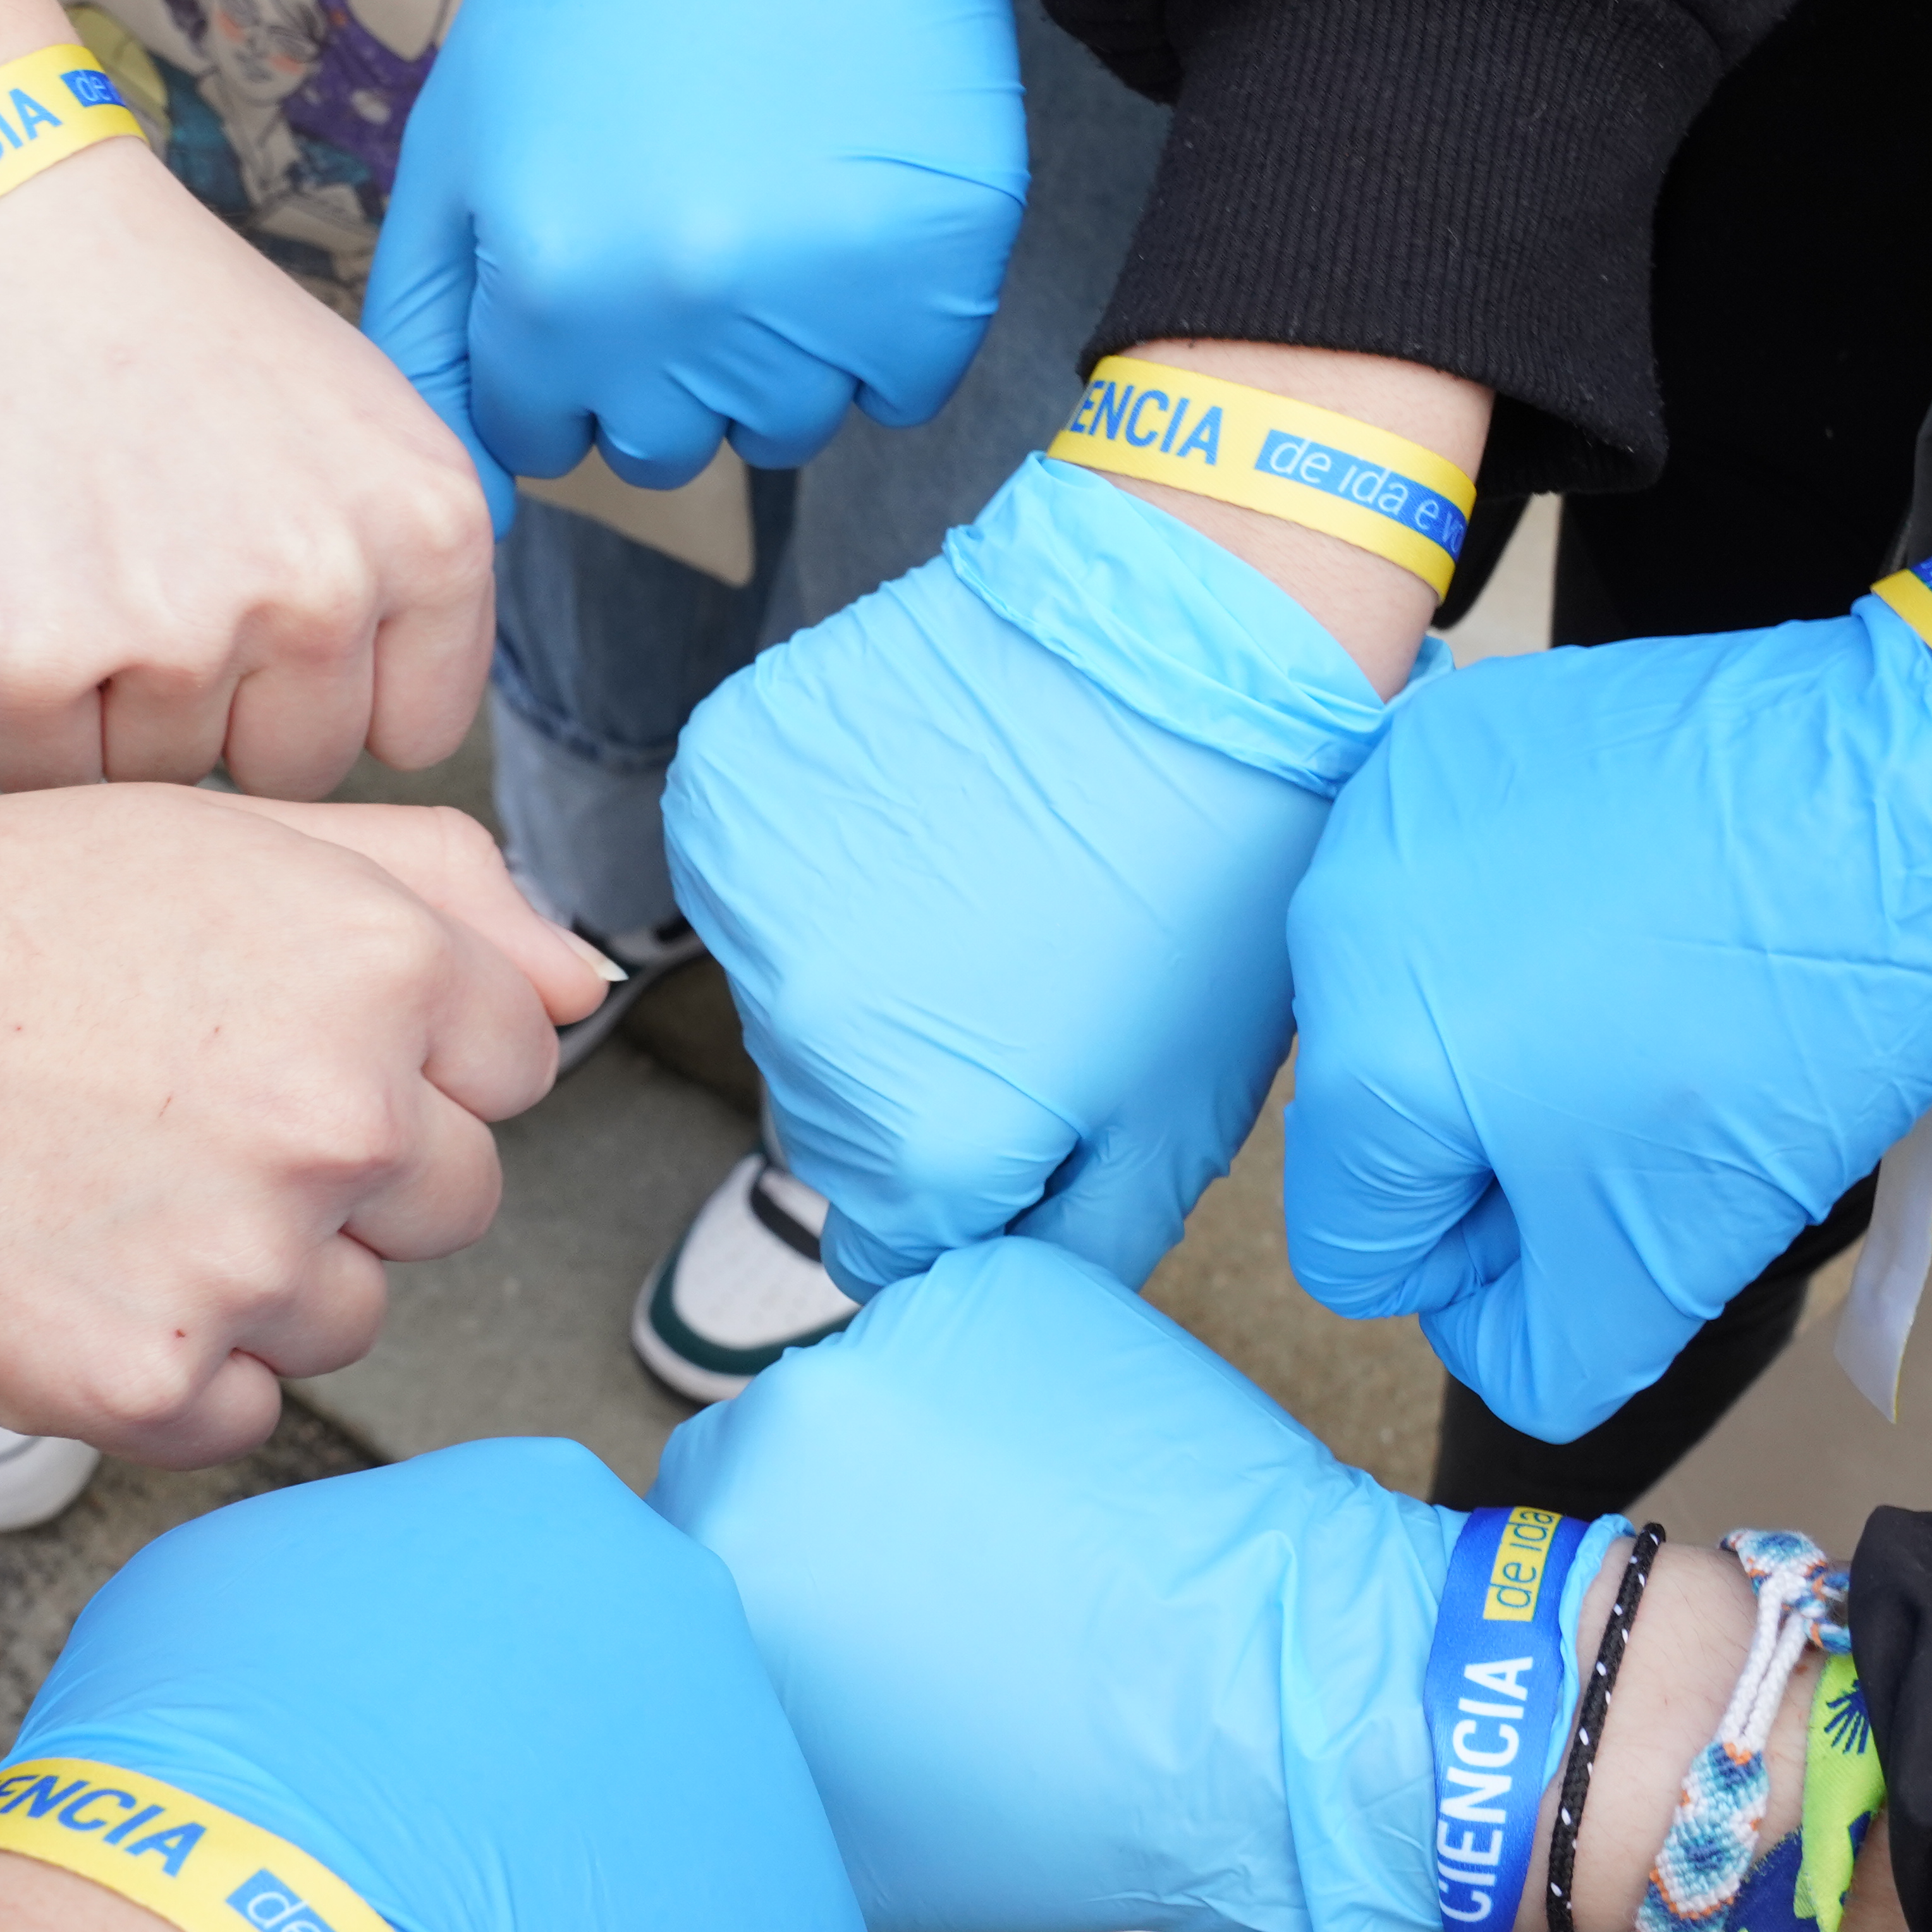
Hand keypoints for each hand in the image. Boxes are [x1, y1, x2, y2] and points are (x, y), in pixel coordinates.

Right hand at [0, 0, 493, 797]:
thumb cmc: (162, 315)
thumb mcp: (357, 415)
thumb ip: (399, 560)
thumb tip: (399, 705)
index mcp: (429, 526)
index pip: (415, 728)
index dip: (329, 692)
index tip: (268, 632)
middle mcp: (325, 587)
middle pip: (294, 767)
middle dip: (225, 710)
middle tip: (154, 584)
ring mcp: (179, 630)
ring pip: (167, 779)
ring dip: (113, 709)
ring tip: (79, 563)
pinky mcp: (33, 658)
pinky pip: (45, 773)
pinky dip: (15, 716)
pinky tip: (11, 595)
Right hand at [0, 777, 609, 1464]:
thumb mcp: (228, 835)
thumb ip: (441, 890)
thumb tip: (583, 982)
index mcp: (379, 973)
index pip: (516, 1062)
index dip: (407, 1050)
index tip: (280, 1036)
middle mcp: (340, 1123)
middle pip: (452, 1203)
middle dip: (352, 1170)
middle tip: (183, 1112)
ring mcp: (248, 1268)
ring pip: (349, 1317)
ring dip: (262, 1277)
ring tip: (112, 1181)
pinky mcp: (146, 1386)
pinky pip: (239, 1414)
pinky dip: (172, 1368)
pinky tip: (75, 1268)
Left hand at [366, 0, 1027, 495]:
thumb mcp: (461, 140)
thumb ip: (431, 330)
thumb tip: (456, 498)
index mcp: (547, 289)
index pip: (536, 435)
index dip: (556, 348)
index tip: (589, 243)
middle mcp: (679, 317)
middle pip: (658, 447)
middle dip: (657, 362)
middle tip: (683, 210)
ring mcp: (819, 304)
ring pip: (782, 428)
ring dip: (772, 349)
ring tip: (767, 197)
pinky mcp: (939, 277)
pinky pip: (898, 390)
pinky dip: (878, 327)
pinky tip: (845, 207)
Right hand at [652, 1241, 1468, 1931]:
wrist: (1274, 1711)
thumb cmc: (1069, 1801)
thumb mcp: (838, 1839)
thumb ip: (734, 1743)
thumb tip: (704, 1704)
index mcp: (718, 1554)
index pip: (690, 1541)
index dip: (777, 1587)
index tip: (847, 1623)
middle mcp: (784, 1420)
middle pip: (773, 1445)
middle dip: (837, 1505)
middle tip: (942, 1583)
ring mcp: (901, 1336)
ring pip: (876, 1384)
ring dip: (923, 1441)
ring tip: (1030, 1534)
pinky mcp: (1007, 1287)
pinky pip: (977, 1333)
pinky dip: (1014, 1387)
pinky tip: (1083, 1478)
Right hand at [662, 455, 1390, 1294]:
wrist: (1183, 640)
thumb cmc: (1208, 878)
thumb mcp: (1181, 1113)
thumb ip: (1072, 1245)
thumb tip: (994, 1291)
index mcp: (913, 1141)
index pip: (887, 1245)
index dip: (966, 1185)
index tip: (1026, 1101)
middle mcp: (798, 1036)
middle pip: (828, 1120)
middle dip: (912, 1078)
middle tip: (1024, 971)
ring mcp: (746, 899)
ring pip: (787, 995)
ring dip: (863, 966)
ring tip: (985, 877)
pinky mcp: (723, 786)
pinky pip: (755, 877)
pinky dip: (822, 857)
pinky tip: (925, 807)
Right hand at [1283, 514, 1931, 1442]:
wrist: (1930, 796)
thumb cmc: (1803, 1023)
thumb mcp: (1672, 1259)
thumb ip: (1539, 1356)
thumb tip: (1480, 1331)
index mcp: (1366, 1067)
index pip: (1351, 1248)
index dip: (1479, 1264)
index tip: (1595, 1196)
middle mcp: (1334, 923)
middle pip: (1375, 1114)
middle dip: (1492, 1134)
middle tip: (1637, 1088)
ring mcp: (1395, 805)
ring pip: (1409, 995)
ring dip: (1503, 1022)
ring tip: (1643, 983)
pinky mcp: (1464, 730)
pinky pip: (1449, 878)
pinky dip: (1526, 907)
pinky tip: (1636, 891)